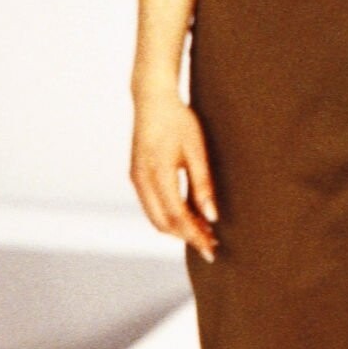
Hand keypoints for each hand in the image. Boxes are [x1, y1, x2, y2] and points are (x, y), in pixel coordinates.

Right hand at [130, 91, 218, 261]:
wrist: (153, 100)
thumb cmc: (179, 120)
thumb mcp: (196, 150)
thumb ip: (203, 184)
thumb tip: (211, 217)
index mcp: (157, 173)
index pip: (176, 217)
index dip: (194, 235)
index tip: (212, 249)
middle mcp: (142, 180)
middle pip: (163, 223)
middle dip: (187, 237)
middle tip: (211, 244)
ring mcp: (136, 179)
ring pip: (155, 218)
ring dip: (177, 229)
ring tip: (203, 232)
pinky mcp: (137, 176)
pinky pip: (151, 206)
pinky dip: (168, 217)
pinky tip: (188, 216)